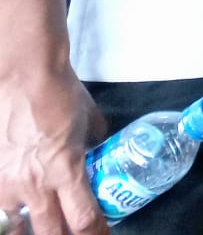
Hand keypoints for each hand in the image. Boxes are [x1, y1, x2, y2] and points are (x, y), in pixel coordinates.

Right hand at [0, 67, 107, 234]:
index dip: (95, 233)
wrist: (22, 75)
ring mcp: (6, 183)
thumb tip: (98, 147)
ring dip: (30, 229)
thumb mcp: (88, 117)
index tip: (101, 234)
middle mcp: (35, 185)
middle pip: (50, 233)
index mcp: (66, 171)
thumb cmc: (58, 92)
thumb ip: (93, 139)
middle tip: (70, 232)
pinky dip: (6, 210)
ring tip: (39, 225)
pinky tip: (13, 209)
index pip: (83, 219)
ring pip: (16, 228)